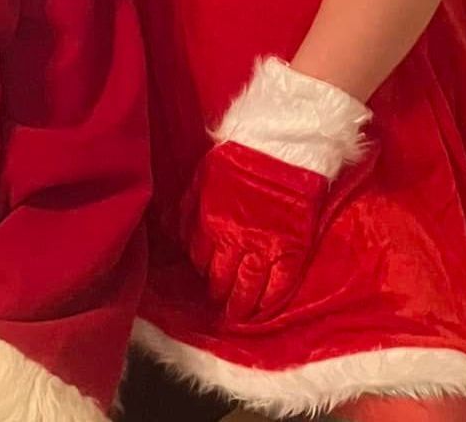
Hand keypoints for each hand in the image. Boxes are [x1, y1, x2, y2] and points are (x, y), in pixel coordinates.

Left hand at [184, 140, 331, 326]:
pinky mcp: (290, 249)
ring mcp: (263, 247)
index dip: (202, 270)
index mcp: (209, 223)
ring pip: (249, 287)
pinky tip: (267, 310)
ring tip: (240, 316)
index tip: (205, 278)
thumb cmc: (238, 158)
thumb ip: (188, 209)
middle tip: (220, 306)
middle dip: (219, 294)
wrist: (279, 149)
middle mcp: (233, 241)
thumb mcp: (202, 178)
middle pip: (222, 279)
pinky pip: (280, 284)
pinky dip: (272, 300)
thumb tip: (175, 232)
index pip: (200, 259)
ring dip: (243, 305)